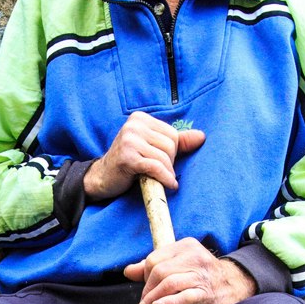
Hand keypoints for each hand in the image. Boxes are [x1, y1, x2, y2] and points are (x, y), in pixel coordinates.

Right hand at [82, 112, 206, 200]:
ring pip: (164, 157)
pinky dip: (165, 178)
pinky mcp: (128, 157)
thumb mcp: (152, 147)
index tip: (159, 160)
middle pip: (170, 145)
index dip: (172, 151)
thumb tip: (202, 136)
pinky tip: (168, 185)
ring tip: (158, 178)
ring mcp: (129, 140)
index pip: (172, 134)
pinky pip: (156, 167)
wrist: (103, 177)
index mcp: (140, 118)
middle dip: (169, 162)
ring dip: (166, 172)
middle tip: (157, 170)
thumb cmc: (129, 162)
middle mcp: (133, 125)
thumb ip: (177, 141)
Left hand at [124, 241, 256, 303]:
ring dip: (153, 297)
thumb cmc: (200, 274)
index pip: (154, 258)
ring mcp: (201, 275)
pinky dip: (168, 302)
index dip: (144, 275)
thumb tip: (128, 271)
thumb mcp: (178, 265)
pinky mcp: (206, 292)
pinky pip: (183, 296)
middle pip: (159, 271)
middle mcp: (194, 257)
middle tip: (144, 302)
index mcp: (185, 246)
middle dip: (147, 288)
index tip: (145, 287)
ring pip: (168, 283)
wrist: (233, 284)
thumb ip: (152, 266)